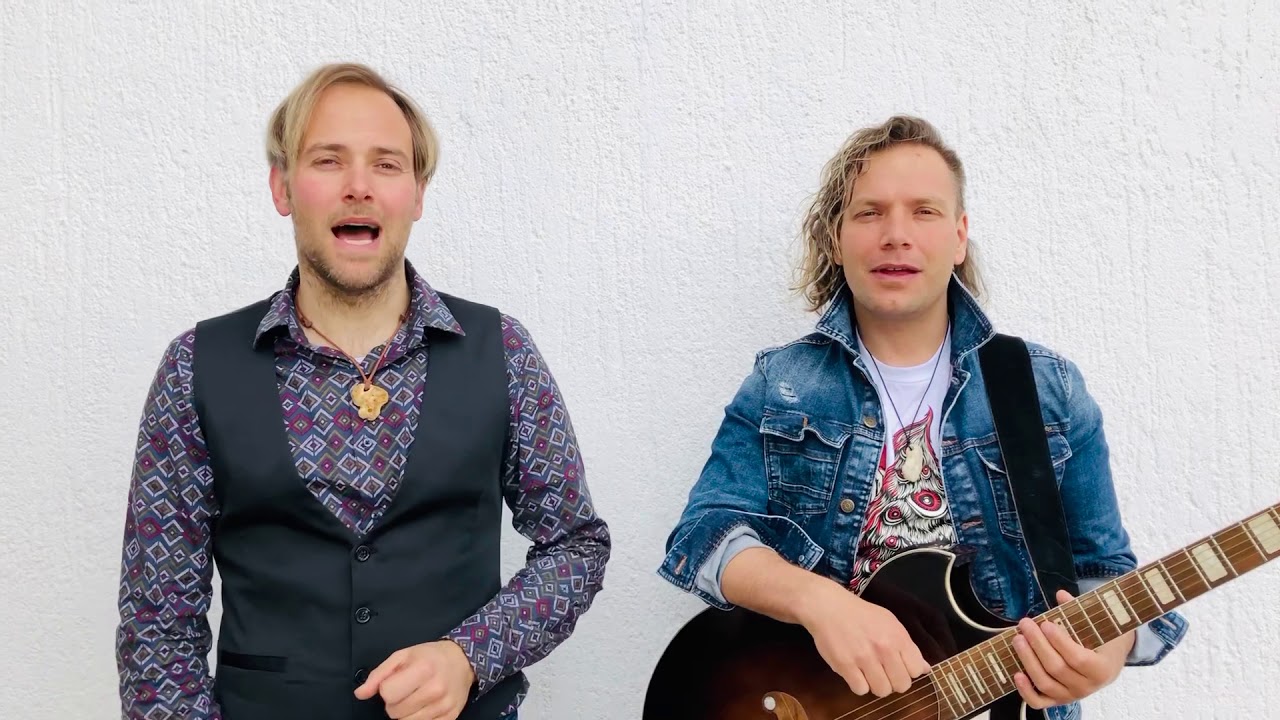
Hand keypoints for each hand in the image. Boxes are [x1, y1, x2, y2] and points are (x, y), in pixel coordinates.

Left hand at [353, 640, 475, 719]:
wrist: (462, 661)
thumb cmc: (429, 656)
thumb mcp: (402, 656)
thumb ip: (379, 674)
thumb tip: (360, 694)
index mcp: (423, 670)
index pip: (388, 694)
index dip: (387, 689)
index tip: (396, 682)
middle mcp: (435, 689)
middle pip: (395, 712)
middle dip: (395, 703)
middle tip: (406, 690)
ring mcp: (444, 706)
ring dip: (405, 713)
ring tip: (415, 698)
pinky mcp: (450, 718)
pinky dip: (418, 719)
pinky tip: (424, 706)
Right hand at [798, 581, 929, 697]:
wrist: (829, 607)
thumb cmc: (861, 615)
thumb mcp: (890, 623)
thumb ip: (907, 647)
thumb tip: (925, 669)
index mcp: (898, 637)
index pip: (916, 670)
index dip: (908, 672)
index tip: (897, 666)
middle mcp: (884, 648)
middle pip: (901, 685)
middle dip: (893, 682)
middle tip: (882, 672)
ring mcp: (864, 658)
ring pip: (882, 691)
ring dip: (876, 685)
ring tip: (867, 672)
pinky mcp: (845, 665)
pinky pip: (861, 690)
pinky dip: (858, 684)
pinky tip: (855, 672)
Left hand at [1012, 590, 1133, 709]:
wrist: (1108, 664)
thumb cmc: (1102, 642)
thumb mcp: (1098, 626)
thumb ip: (1078, 611)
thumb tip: (1060, 595)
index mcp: (1101, 669)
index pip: (1078, 658)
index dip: (1060, 642)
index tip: (1045, 624)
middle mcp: (1086, 687)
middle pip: (1056, 668)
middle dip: (1038, 644)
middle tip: (1025, 624)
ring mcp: (1070, 696)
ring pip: (1044, 683)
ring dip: (1028, 660)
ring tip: (1017, 639)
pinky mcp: (1056, 701)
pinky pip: (1038, 702)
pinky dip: (1025, 691)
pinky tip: (1016, 673)